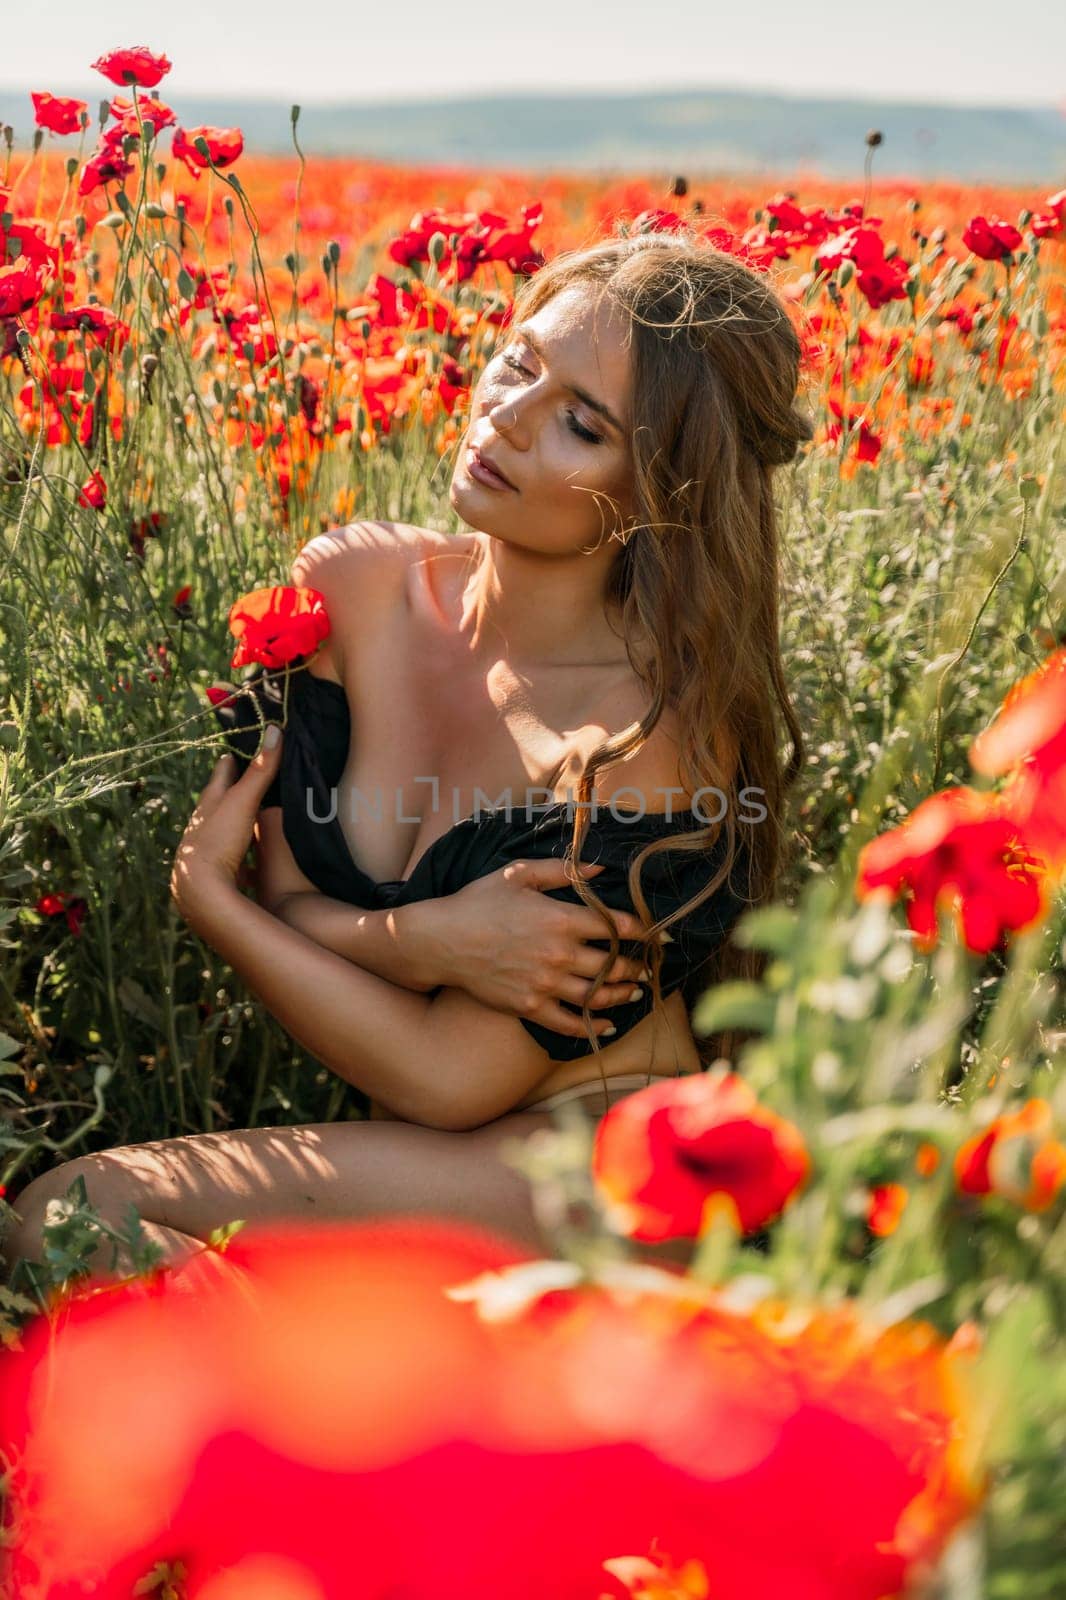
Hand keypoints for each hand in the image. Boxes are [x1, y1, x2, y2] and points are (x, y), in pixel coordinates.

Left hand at [171, 727, 283, 923]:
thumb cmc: (218, 840)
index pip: (220, 775)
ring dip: (234, 823)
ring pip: (223, 830)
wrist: (201, 891)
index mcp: (209, 803)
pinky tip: (250, 863)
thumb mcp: (243, 801)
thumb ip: (261, 769)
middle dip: (230, 792)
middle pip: (218, 802)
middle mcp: (203, 824)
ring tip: (250, 819)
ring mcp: (208, 849)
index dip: (229, 762)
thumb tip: (275, 729)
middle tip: (243, 780)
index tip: (233, 752)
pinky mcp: (215, 872)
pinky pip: (231, 859)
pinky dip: (240, 855)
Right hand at [431, 858, 659, 1040]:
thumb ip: (563, 871)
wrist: (440, 941)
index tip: (659, 936)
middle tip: (648, 968)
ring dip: (622, 995)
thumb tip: (600, 868)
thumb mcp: (519, 874)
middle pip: (613, 965)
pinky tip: (606, 1025)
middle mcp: (559, 953)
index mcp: (560, 918)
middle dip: (636, 967)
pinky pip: (569, 1022)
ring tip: (635, 992)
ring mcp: (545, 983)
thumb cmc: (478, 902)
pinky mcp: (529, 1005)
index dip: (643, 931)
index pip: (616, 927)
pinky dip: (592, 1026)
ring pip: (597, 995)